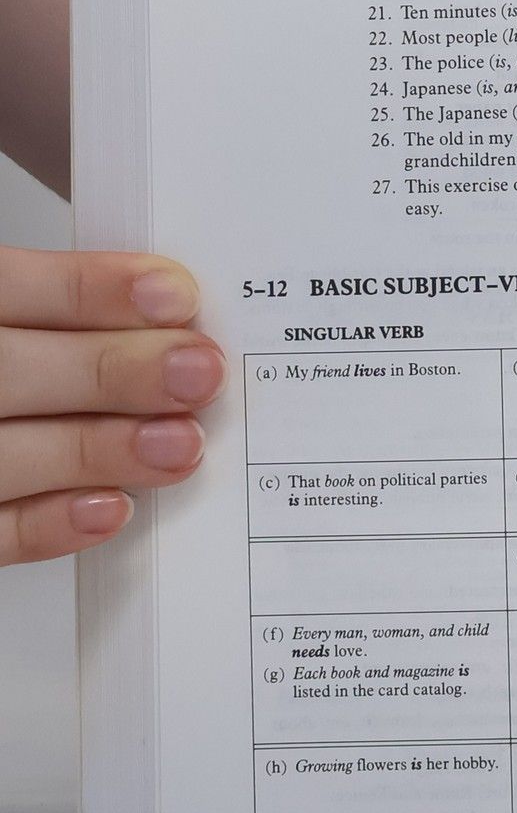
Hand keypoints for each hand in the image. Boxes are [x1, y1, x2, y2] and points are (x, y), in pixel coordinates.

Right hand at [0, 248, 221, 566]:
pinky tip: (114, 508)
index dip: (88, 291)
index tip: (175, 297)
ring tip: (183, 443)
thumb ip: (68, 318)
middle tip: (200, 373)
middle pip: (7, 372)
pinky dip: (50, 524)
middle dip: (111, 372)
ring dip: (98, 450)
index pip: (7, 288)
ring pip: (4, 456)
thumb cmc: (5, 364)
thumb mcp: (13, 316)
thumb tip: (173, 320)